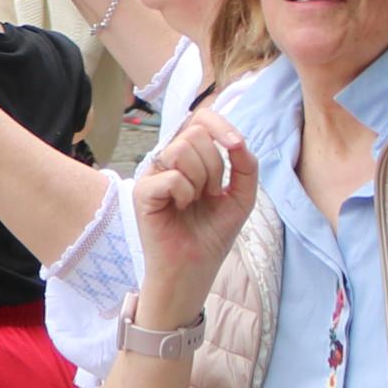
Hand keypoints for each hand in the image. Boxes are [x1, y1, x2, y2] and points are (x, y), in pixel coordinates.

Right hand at [130, 112, 257, 294]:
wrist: (194, 268)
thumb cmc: (212, 234)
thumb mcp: (241, 196)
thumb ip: (246, 165)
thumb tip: (237, 140)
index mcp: (190, 156)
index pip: (200, 118)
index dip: (220, 124)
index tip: (236, 145)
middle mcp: (168, 159)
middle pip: (195, 133)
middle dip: (215, 165)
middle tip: (211, 193)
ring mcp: (153, 174)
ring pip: (182, 149)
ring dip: (201, 179)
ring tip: (196, 201)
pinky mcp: (142, 191)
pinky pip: (171, 176)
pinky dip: (185, 193)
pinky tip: (180, 208)